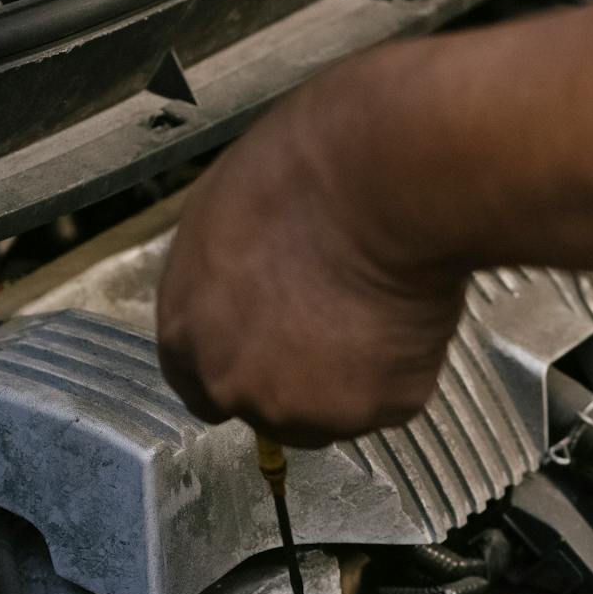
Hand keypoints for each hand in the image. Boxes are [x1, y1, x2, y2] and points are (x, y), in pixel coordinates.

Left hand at [156, 79, 469, 446]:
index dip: (241, 366)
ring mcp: (309, 409)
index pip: (200, 388)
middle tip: (331, 324)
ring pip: (331, 415)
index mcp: (187, 338)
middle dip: (296, 380)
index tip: (271, 348)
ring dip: (348, 382)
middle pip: (268, 412)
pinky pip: (391, 399)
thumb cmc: (293, 177)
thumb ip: (219, 288)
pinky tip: (405, 316)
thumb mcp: (216, 224)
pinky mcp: (378, 410)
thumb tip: (241, 301)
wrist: (376, 188)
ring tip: (371, 315)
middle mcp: (239, 388)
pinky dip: (400, 369)